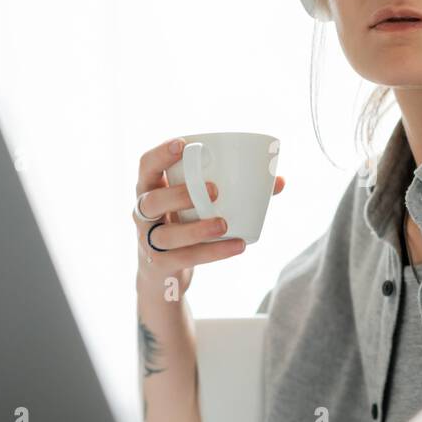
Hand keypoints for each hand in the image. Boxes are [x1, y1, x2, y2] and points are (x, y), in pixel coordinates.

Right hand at [134, 137, 284, 293]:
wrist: (163, 277)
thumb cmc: (185, 226)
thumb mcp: (199, 206)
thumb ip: (235, 191)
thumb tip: (278, 180)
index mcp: (150, 189)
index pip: (146, 166)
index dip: (160, 154)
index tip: (183, 144)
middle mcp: (142, 214)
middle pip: (151, 200)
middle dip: (179, 194)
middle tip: (214, 189)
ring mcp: (148, 242)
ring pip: (166, 235)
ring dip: (196, 229)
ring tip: (223, 224)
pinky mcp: (159, 266)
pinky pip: (185, 259)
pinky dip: (213, 252)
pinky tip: (237, 245)